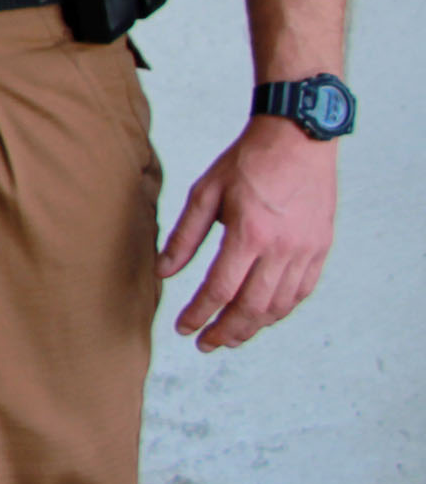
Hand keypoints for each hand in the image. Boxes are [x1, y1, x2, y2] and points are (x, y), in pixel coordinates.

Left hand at [159, 117, 338, 350]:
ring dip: (253, 326)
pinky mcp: (321, 249)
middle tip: (205, 344)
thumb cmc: (247, 162)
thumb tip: (164, 272)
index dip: (200, 314)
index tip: (183, 329)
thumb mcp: (205, 192)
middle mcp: (282, 249)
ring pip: (279, 305)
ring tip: (230, 336)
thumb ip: (185, 236)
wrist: (298, 139)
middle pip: (252, 307)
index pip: (220, 289)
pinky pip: (301, 291)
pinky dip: (280, 310)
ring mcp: (306, 251)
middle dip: (226, 331)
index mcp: (249, 234)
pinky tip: (262, 316)